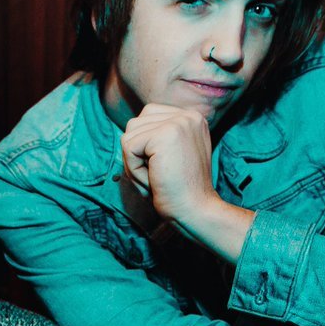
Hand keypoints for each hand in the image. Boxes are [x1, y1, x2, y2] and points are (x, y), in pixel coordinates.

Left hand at [120, 103, 217, 223]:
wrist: (196, 210)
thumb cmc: (179, 189)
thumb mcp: (172, 155)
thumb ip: (157, 137)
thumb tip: (130, 130)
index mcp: (191, 118)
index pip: (147, 117)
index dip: (143, 147)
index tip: (164, 168)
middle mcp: (187, 115)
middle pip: (135, 125)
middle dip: (136, 155)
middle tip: (158, 176)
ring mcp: (178, 122)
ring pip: (129, 136)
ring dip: (134, 163)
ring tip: (156, 178)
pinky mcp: (165, 135)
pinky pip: (128, 147)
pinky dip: (134, 169)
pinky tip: (154, 180)